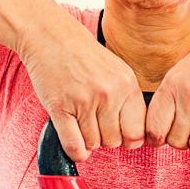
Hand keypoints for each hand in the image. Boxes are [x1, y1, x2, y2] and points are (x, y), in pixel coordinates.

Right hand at [21, 20, 145, 162]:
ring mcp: (84, 101)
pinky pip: (74, 145)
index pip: (138, 132)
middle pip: (114, 142)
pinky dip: (75, 151)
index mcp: (127, 84)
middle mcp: (109, 93)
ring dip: (87, 140)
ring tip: (81, 121)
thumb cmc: (84, 56)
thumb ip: (127, 100)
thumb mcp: (117, 71)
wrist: (51, 37)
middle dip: (105, 138)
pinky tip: (73, 141)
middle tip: (94, 123)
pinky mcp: (60, 107)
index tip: (118, 132)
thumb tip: (134, 138)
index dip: (128, 138)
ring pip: (93, 144)